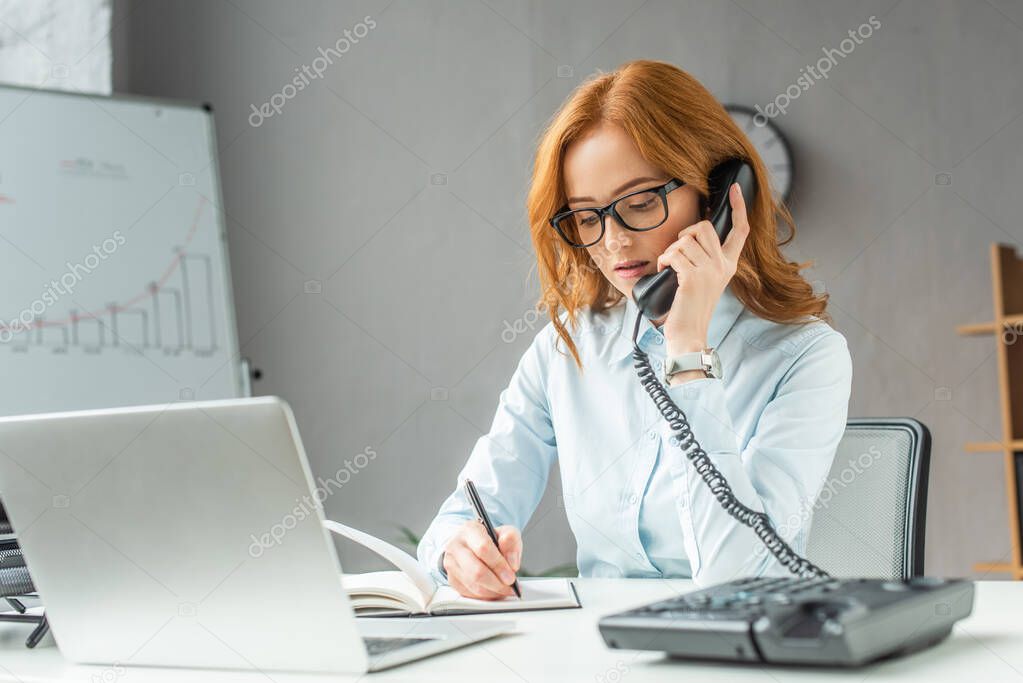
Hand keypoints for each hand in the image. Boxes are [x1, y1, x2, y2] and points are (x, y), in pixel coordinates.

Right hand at [442, 520, 521, 599]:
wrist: (472, 543)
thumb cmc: (489, 538)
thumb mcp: (505, 532)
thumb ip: (512, 541)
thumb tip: (512, 563)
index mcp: (469, 530)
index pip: (483, 548)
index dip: (499, 565)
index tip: (511, 575)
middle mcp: (455, 546)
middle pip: (476, 571)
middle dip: (497, 582)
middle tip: (510, 585)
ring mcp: (451, 564)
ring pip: (473, 585)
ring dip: (493, 591)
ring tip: (505, 589)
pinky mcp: (451, 579)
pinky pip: (470, 593)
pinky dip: (485, 596)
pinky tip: (495, 591)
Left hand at [656, 182, 749, 360]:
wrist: (689, 334)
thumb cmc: (691, 308)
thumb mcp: (705, 281)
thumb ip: (704, 259)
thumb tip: (691, 237)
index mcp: (729, 265)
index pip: (741, 230)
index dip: (739, 207)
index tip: (736, 189)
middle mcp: (723, 266)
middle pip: (705, 227)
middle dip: (685, 233)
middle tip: (678, 250)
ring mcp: (710, 271)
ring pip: (686, 240)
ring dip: (671, 250)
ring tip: (669, 265)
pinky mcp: (693, 277)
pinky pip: (674, 253)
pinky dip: (664, 259)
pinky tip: (664, 268)